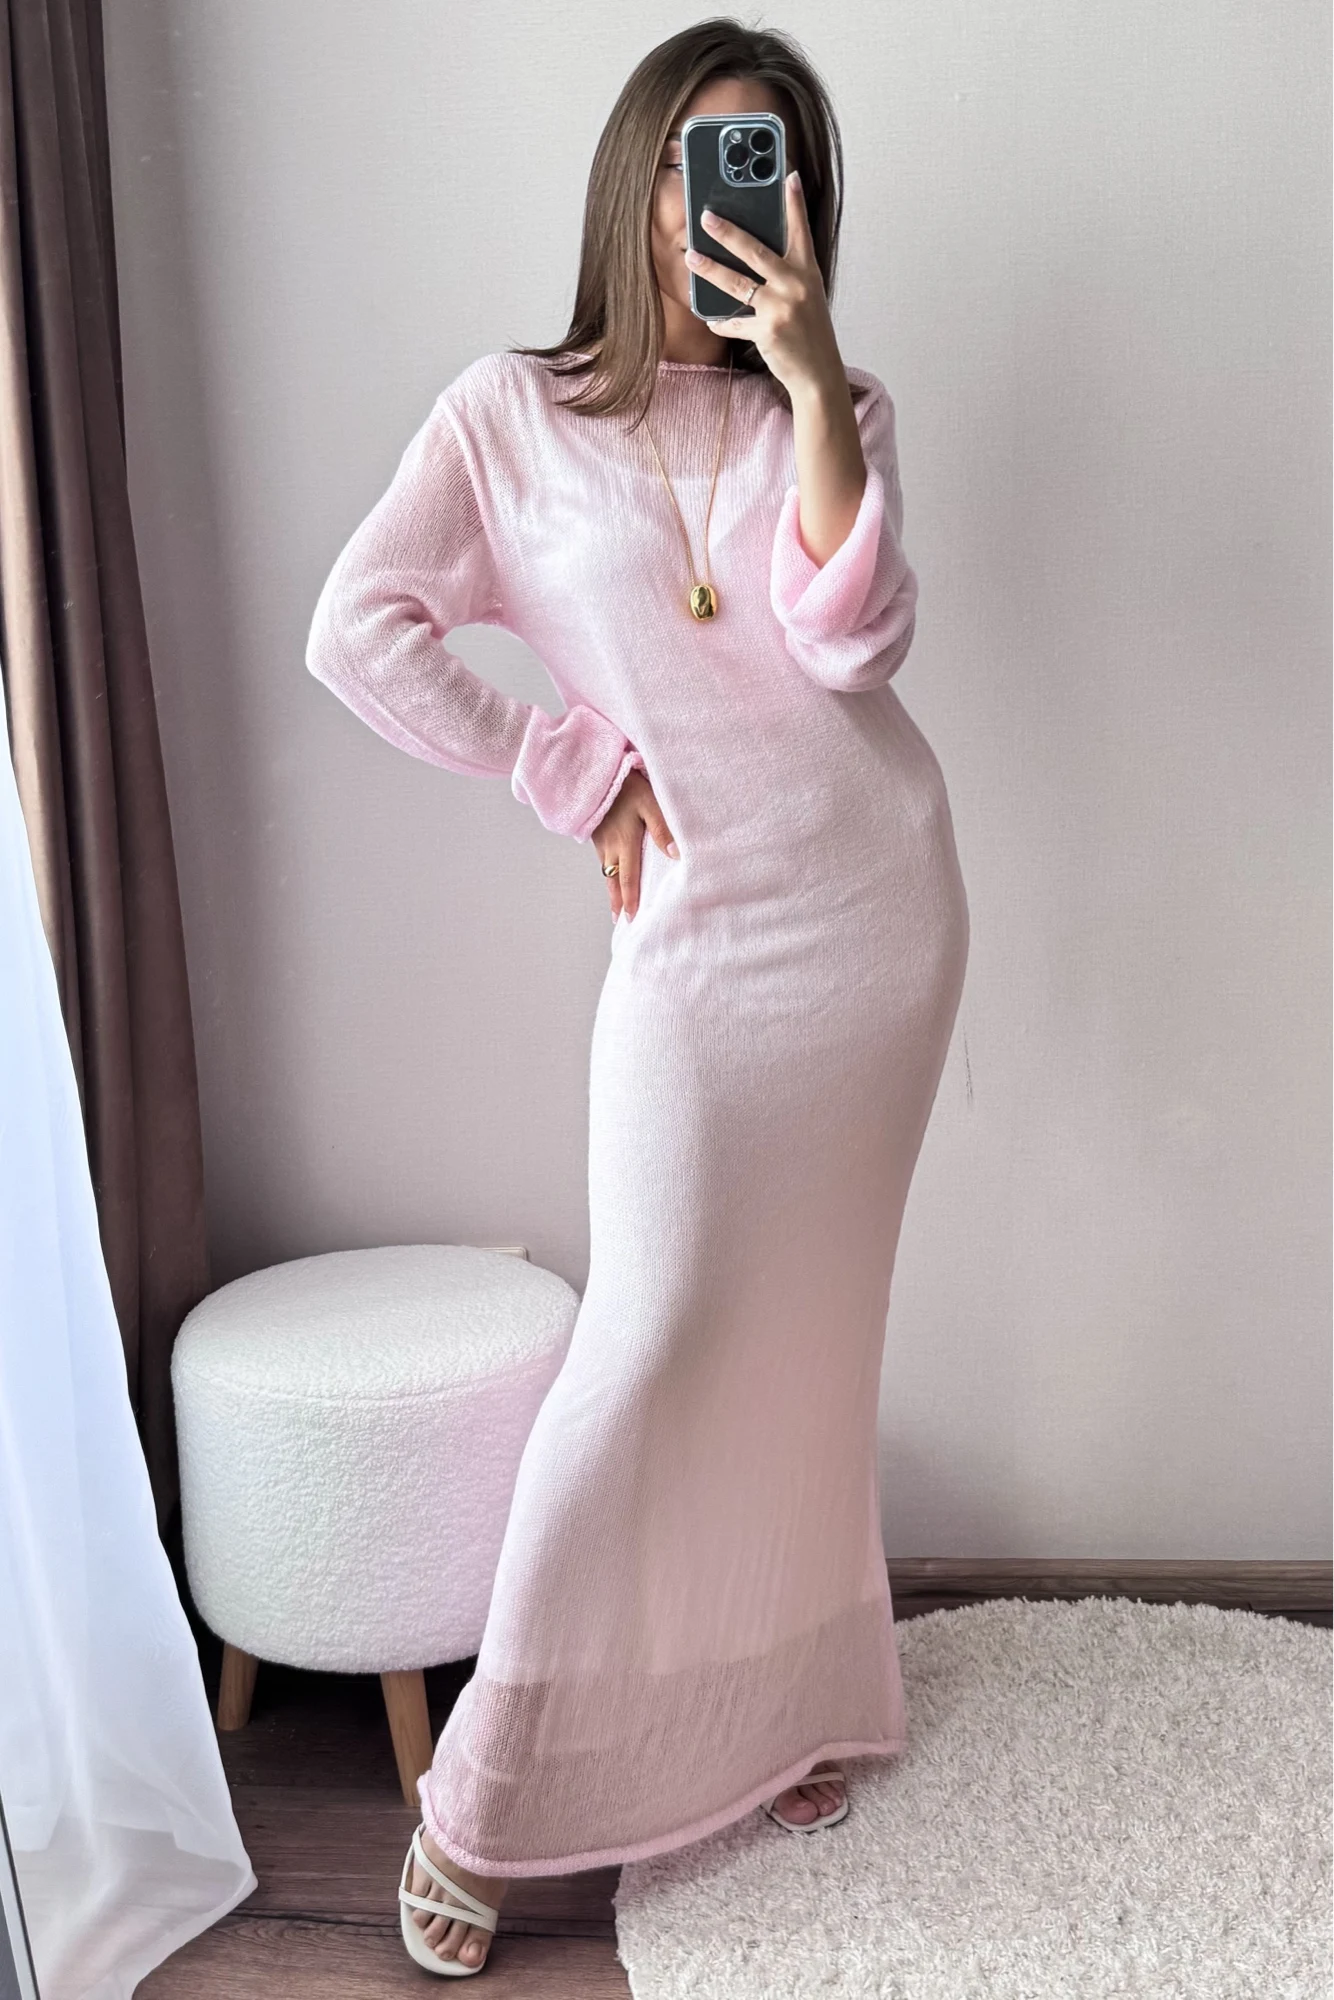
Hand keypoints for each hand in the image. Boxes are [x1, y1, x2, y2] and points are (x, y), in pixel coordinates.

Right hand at [591, 768, 676, 922]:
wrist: (594, 771)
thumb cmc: (626, 785)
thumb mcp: (649, 803)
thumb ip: (662, 829)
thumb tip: (674, 855)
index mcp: (624, 843)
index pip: (629, 878)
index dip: (630, 900)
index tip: (631, 919)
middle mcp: (610, 846)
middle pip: (614, 880)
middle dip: (617, 901)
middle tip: (619, 920)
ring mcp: (600, 840)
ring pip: (607, 870)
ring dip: (611, 888)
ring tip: (615, 903)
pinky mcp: (596, 831)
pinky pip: (602, 858)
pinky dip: (607, 871)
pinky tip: (610, 872)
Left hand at [683, 170, 842, 399]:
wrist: (819, 373)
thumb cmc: (810, 332)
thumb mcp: (807, 296)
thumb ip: (787, 273)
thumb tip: (755, 254)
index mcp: (808, 273)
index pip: (800, 231)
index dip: (794, 204)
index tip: (788, 176)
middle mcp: (795, 286)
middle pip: (756, 251)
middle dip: (728, 232)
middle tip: (706, 217)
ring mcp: (780, 308)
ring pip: (737, 283)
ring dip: (710, 269)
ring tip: (691, 257)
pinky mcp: (767, 331)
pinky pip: (735, 323)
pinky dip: (721, 322)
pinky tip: (710, 317)